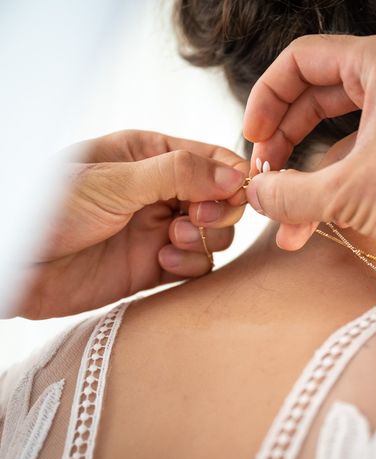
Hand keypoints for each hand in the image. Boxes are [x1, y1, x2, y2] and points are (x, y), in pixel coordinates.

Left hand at [14, 130, 247, 318]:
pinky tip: (161, 263)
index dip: (232, 178)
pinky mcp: (156, 266)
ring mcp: (160, 229)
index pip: (213, 160)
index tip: (234, 195)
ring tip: (170, 242)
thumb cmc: (51, 208)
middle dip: (218, 211)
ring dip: (203, 239)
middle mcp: (161, 191)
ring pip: (215, 233)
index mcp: (151, 156)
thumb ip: (178, 174)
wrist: (17, 264)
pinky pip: (197, 265)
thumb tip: (236, 177)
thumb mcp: (115, 181)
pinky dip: (190, 265)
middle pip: (222, 199)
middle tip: (194, 218)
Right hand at [242, 34, 375, 270]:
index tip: (252, 139)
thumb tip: (255, 195)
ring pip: (340, 135)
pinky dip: (338, 187)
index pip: (301, 62)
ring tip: (282, 217)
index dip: (267, 99)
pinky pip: (366, 158)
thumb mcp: (351, 193)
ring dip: (308, 176)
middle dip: (284, 140)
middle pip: (316, 97)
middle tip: (263, 174)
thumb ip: (291, 193)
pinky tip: (313, 225)